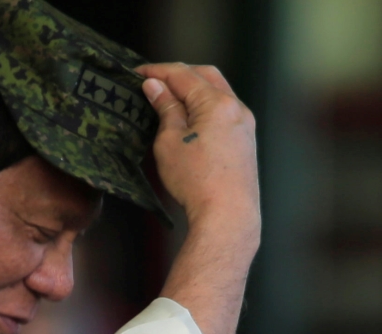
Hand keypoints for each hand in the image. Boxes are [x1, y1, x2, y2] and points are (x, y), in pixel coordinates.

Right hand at [137, 63, 259, 231]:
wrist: (227, 214)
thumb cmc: (196, 180)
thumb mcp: (170, 141)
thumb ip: (165, 109)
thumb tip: (156, 87)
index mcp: (217, 103)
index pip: (183, 74)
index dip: (157, 71)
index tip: (137, 72)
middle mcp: (236, 108)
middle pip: (206, 76)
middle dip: (179, 74)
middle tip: (154, 81)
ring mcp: (244, 124)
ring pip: (218, 93)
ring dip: (193, 90)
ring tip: (169, 99)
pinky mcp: (245, 141)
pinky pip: (224, 111)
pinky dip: (205, 106)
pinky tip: (190, 118)